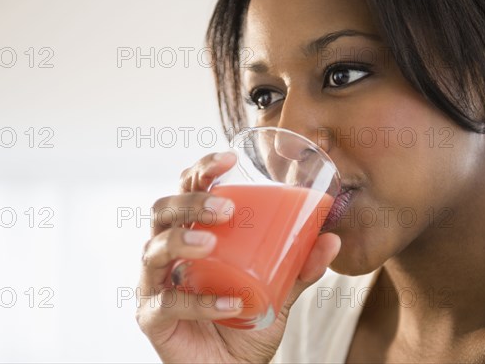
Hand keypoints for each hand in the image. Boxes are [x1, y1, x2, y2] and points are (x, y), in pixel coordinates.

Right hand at [136, 152, 340, 362]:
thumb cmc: (246, 325)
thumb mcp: (279, 291)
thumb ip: (299, 267)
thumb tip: (332, 238)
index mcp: (192, 235)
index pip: (186, 191)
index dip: (200, 171)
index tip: (229, 160)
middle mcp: (168, 253)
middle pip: (162, 211)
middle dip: (190, 202)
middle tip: (225, 210)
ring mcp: (155, 284)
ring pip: (153, 249)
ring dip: (182, 240)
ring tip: (212, 243)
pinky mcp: (152, 317)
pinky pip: (168, 303)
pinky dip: (201, 301)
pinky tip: (233, 304)